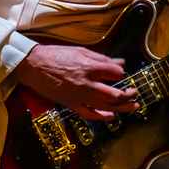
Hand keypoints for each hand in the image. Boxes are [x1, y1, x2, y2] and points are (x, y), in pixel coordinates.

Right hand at [14, 43, 137, 120]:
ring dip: (122, 107)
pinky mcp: (71, 104)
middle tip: (134, 92)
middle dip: (128, 94)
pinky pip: (89, 114)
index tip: (121, 74)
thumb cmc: (56, 55)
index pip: (115, 73)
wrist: (33, 65)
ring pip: (106, 106)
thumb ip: (101, 58)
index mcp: (89, 67)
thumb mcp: (81, 51)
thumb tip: (120, 63)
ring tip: (133, 106)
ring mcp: (79, 96)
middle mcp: (86, 83)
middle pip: (115, 94)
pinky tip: (112, 116)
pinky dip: (102, 116)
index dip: (121, 73)